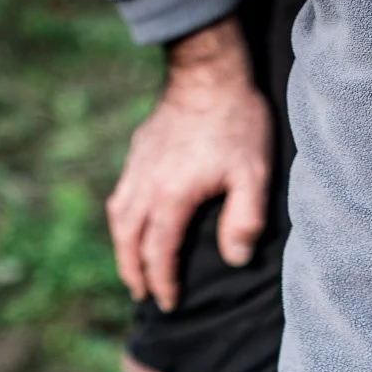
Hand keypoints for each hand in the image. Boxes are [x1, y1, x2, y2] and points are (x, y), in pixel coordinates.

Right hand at [106, 17, 272, 312]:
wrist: (209, 68)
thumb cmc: (236, 120)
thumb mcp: (253, 173)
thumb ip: (245, 219)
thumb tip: (235, 259)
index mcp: (171, 196)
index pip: (159, 253)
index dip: (163, 282)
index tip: (170, 303)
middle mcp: (146, 184)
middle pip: (129, 240)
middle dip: (134, 272)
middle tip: (142, 295)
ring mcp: (138, 165)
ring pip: (118, 217)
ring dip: (122, 248)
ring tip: (131, 268)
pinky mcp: (138, 149)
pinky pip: (120, 194)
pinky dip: (122, 219)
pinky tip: (132, 225)